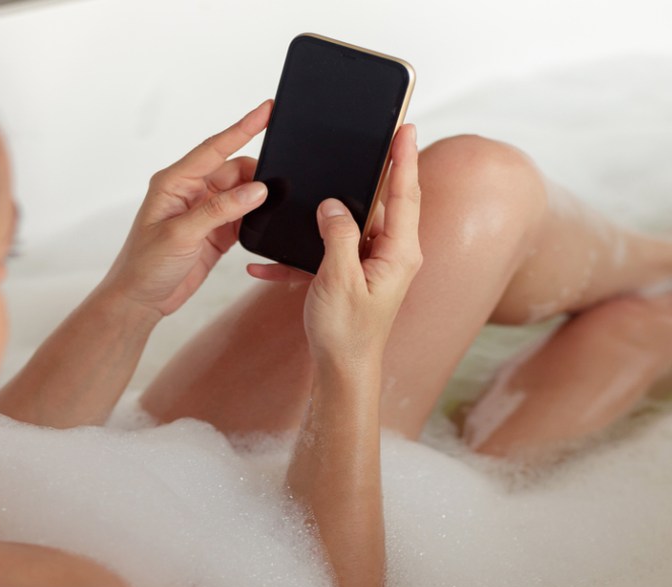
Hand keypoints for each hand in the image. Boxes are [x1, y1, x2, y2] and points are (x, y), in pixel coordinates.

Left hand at [103, 100, 271, 316]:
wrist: (141, 300)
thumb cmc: (145, 265)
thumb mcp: (181, 234)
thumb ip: (220, 210)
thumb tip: (256, 190)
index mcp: (175, 182)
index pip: (215, 148)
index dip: (242, 127)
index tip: (266, 109)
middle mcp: (191, 192)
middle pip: (234, 171)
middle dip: (258, 174)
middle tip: (281, 181)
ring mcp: (204, 212)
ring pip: (241, 194)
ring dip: (257, 199)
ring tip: (276, 203)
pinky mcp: (216, 232)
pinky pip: (243, 217)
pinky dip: (255, 218)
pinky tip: (265, 221)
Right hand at [249, 124, 421, 365]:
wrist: (341, 369)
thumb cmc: (347, 331)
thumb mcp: (339, 278)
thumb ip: (339, 235)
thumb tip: (333, 204)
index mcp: (399, 252)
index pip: (405, 194)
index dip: (405, 159)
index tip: (405, 127)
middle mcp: (391, 254)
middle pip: (381, 203)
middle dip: (367, 175)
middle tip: (363, 143)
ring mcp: (373, 263)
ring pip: (350, 225)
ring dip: (323, 220)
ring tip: (305, 202)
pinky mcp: (353, 273)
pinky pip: (330, 251)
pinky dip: (304, 254)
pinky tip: (270, 264)